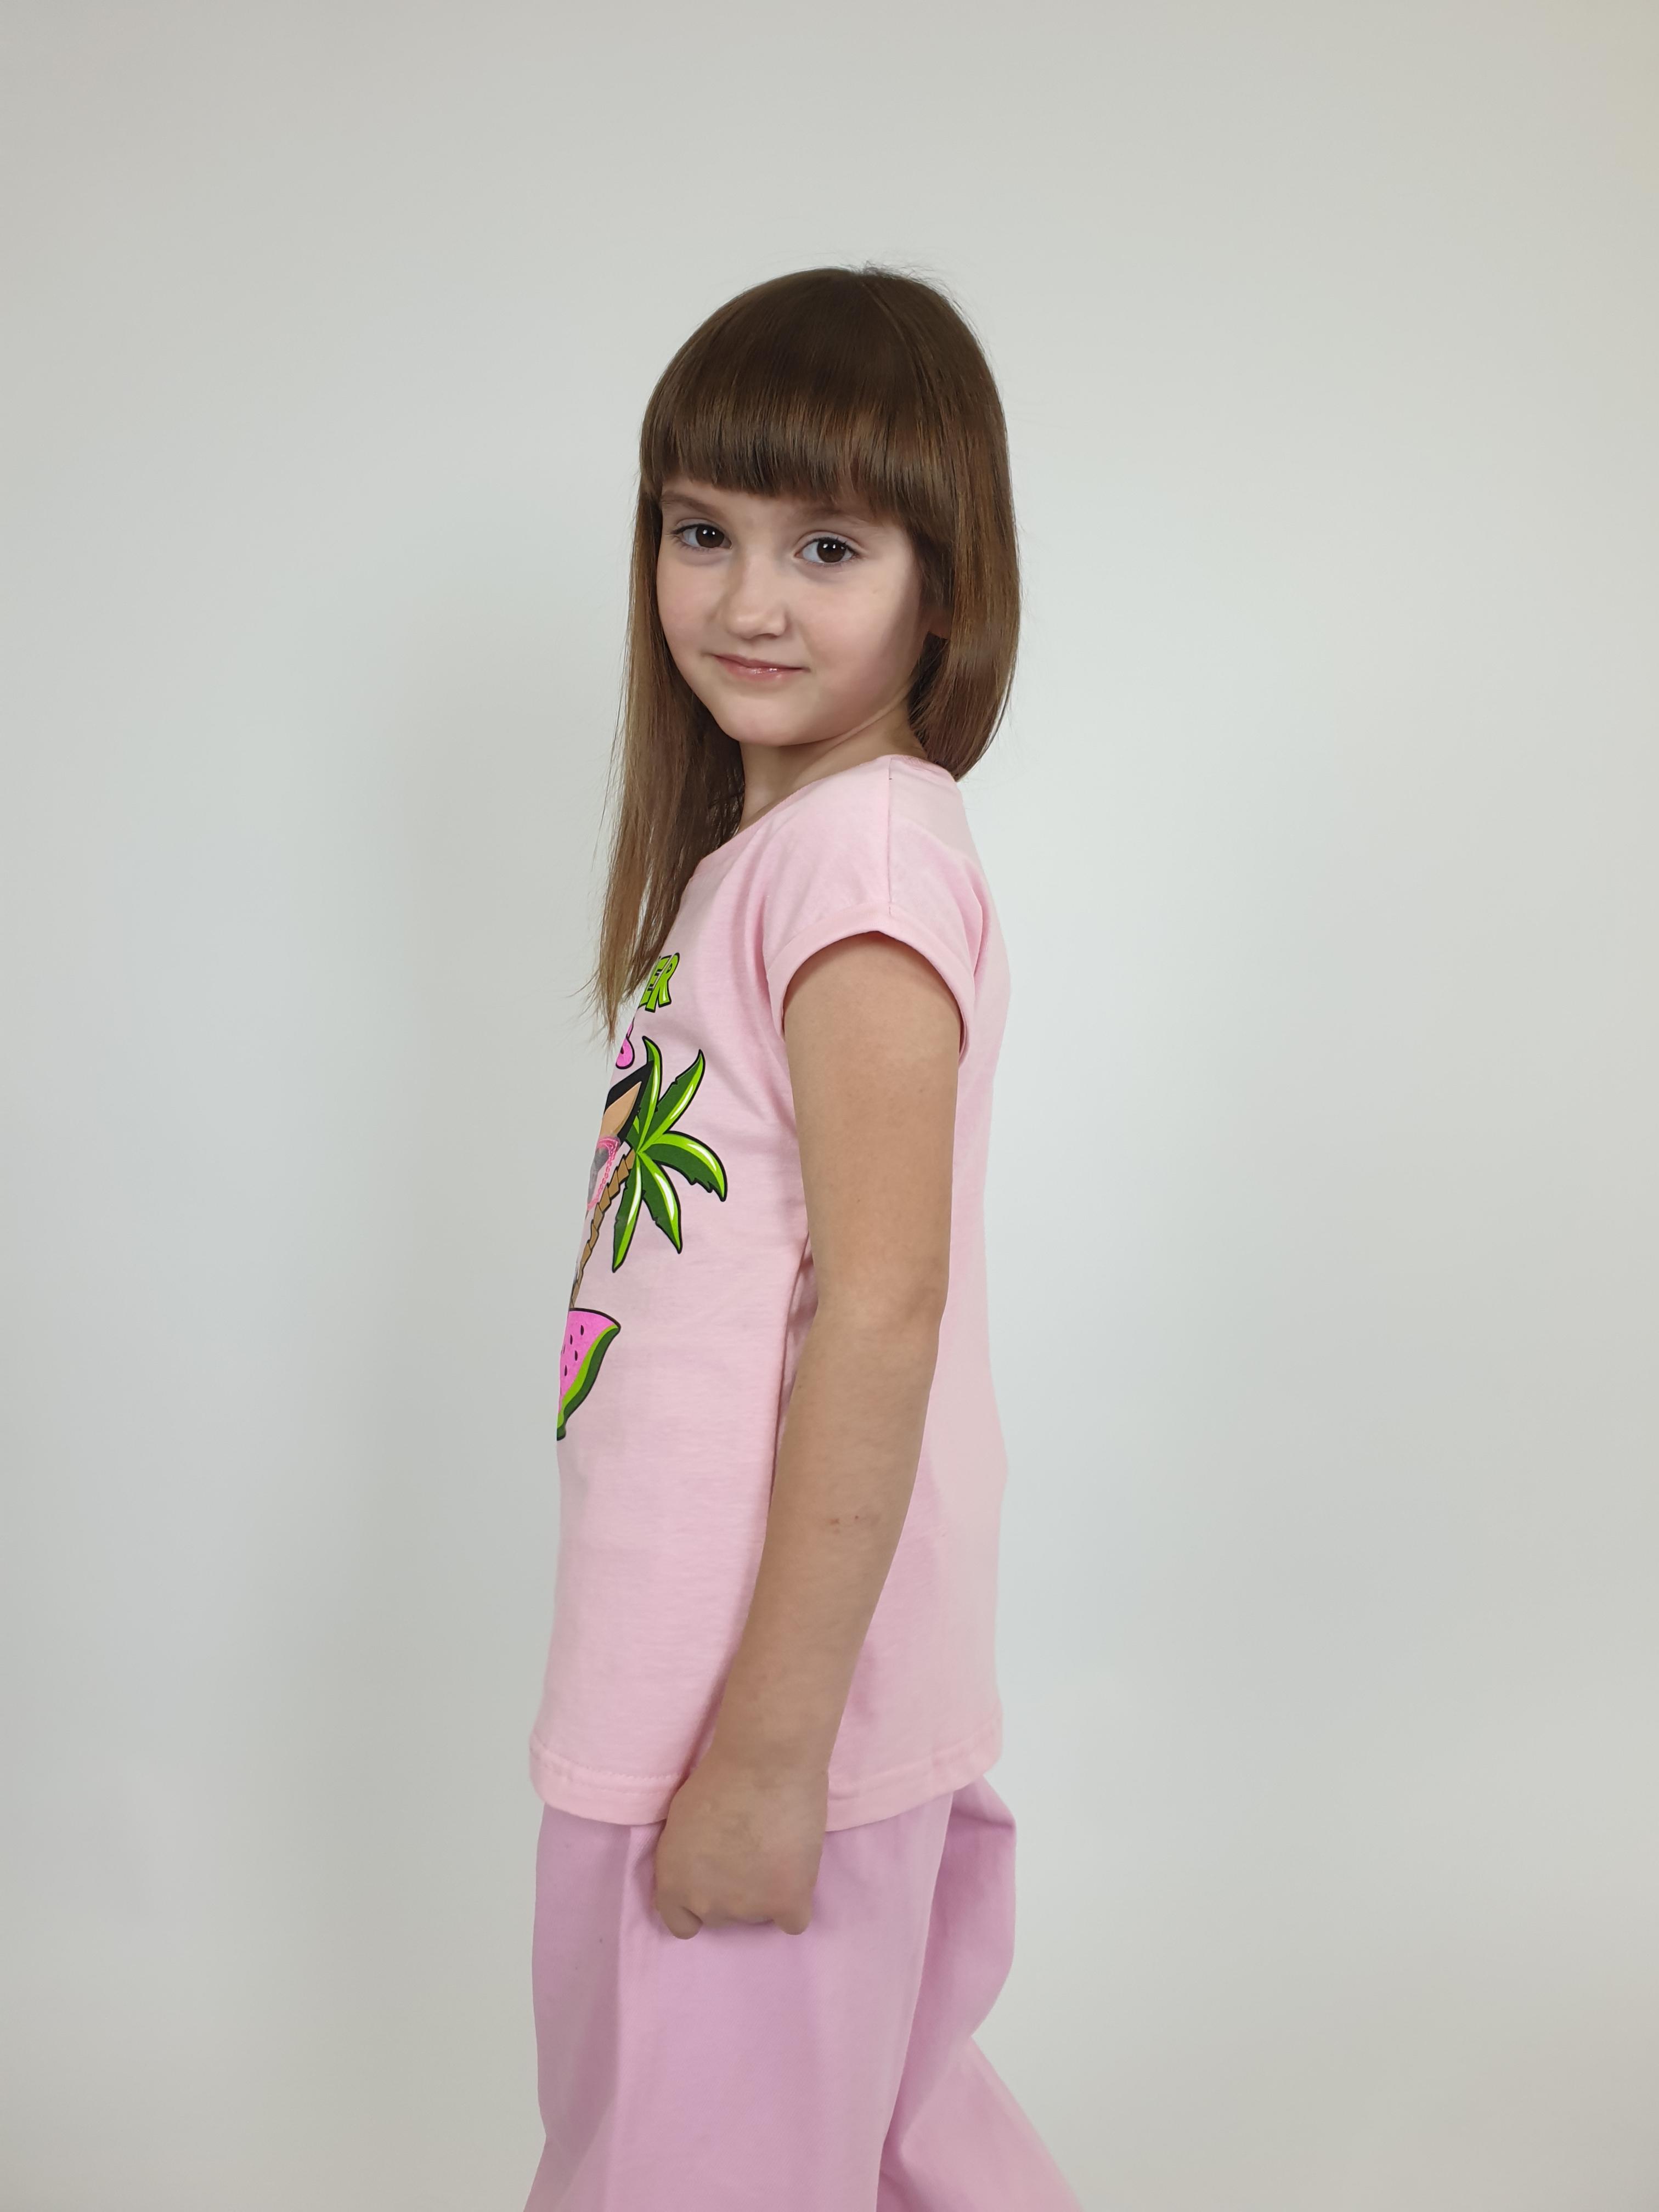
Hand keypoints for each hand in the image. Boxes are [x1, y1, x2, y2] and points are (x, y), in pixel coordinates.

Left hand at [651, 1750, 827, 1939]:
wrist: (765, 1761)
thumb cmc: (719, 1775)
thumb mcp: (679, 1821)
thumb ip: (687, 1858)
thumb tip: (702, 1871)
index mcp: (675, 1884)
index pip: (682, 1922)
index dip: (700, 1901)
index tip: (715, 1879)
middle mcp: (707, 1904)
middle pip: (723, 1916)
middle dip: (734, 1891)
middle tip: (750, 1850)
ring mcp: (747, 1908)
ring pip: (759, 1915)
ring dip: (766, 1890)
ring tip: (776, 1845)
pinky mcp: (787, 1902)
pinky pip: (794, 1922)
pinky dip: (796, 1902)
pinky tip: (796, 1872)